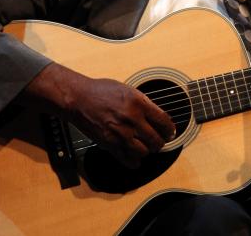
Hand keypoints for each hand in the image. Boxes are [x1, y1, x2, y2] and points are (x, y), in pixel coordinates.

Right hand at [24, 64, 175, 168]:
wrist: (79, 98)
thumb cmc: (101, 91)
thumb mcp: (128, 90)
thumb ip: (143, 103)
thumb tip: (157, 116)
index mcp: (139, 103)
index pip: (164, 122)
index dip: (170, 129)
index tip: (170, 132)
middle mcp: (132, 119)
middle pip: (157, 140)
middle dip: (160, 142)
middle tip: (159, 140)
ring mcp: (121, 134)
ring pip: (145, 152)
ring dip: (147, 151)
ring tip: (146, 146)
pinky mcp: (110, 144)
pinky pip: (128, 160)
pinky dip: (134, 161)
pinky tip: (135, 156)